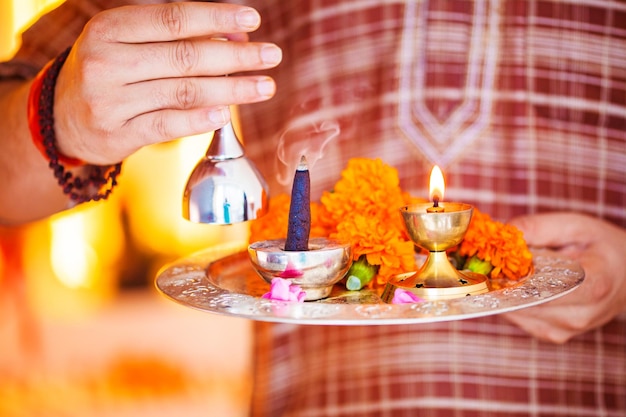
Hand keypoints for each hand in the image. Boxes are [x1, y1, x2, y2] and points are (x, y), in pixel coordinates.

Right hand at [53, 2, 281, 164]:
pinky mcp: (117, 134)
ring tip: (263, 86)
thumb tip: (235, 34)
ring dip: (231, 89)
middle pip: (185, 56)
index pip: (172, 18)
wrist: (63, 118)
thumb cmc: (109, 72)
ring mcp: (110, 101)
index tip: (253, 18)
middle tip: (271, 56)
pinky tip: (226, 112)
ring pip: (183, 92)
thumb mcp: (130, 43)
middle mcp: (106, 62)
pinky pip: (168, 125)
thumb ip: (175, 38)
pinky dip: (200, 118)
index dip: (216, 16)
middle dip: (236, 56)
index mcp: (110, 29)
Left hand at [503, 212, 625, 343]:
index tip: (495, 262)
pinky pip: (519, 319)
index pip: (541, 290)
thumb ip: (540, 227)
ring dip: (505, 293)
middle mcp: (579, 315)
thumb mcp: (576, 226)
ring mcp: (566, 329)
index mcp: (592, 287)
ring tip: (510, 271)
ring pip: (516, 313)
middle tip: (492, 262)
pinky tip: (519, 285)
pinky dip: (512, 302)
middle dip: (502, 282)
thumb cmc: (601, 247)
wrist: (625, 276)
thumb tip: (505, 233)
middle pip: (522, 302)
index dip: (512, 276)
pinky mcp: (553, 335)